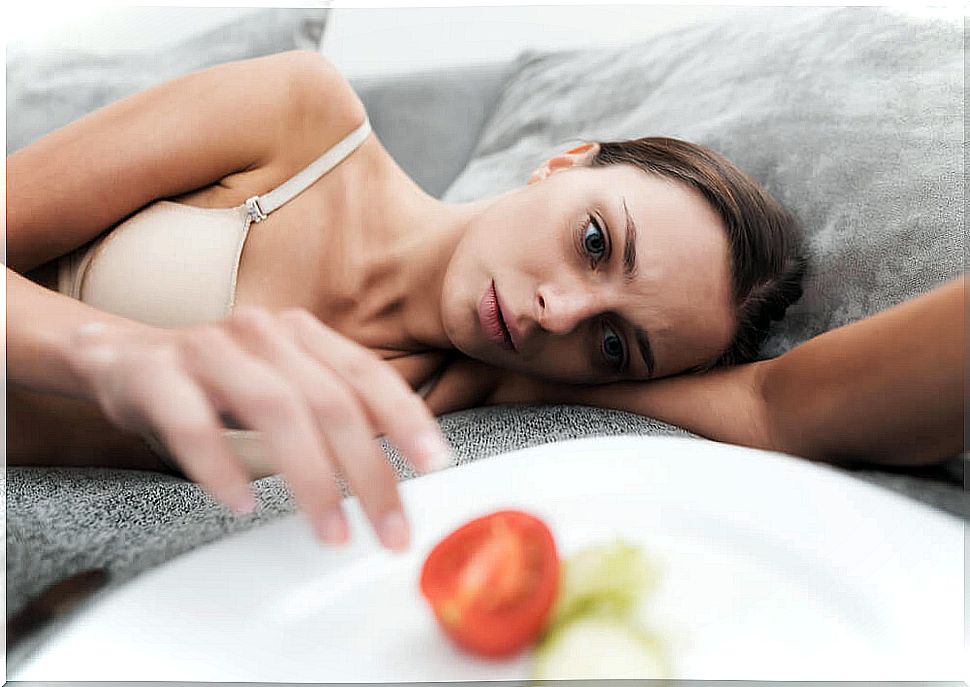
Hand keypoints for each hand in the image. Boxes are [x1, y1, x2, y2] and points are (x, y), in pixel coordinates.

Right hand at [66, 307, 451, 550]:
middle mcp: (263, 334)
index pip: (367, 375)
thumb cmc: (218, 381)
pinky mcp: (157, 375)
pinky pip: (192, 423)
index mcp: (302, 334)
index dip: (407, 418)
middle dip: (369, 473)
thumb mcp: (284, 383)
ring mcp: (210, 350)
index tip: (435, 465)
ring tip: (331, 532)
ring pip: (274, 409)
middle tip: (389, 530)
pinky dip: (221, 465)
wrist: (121, 356)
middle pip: (330, 401)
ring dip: (310, 478)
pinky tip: (241, 503)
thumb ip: (335, 407)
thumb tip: (397, 460)